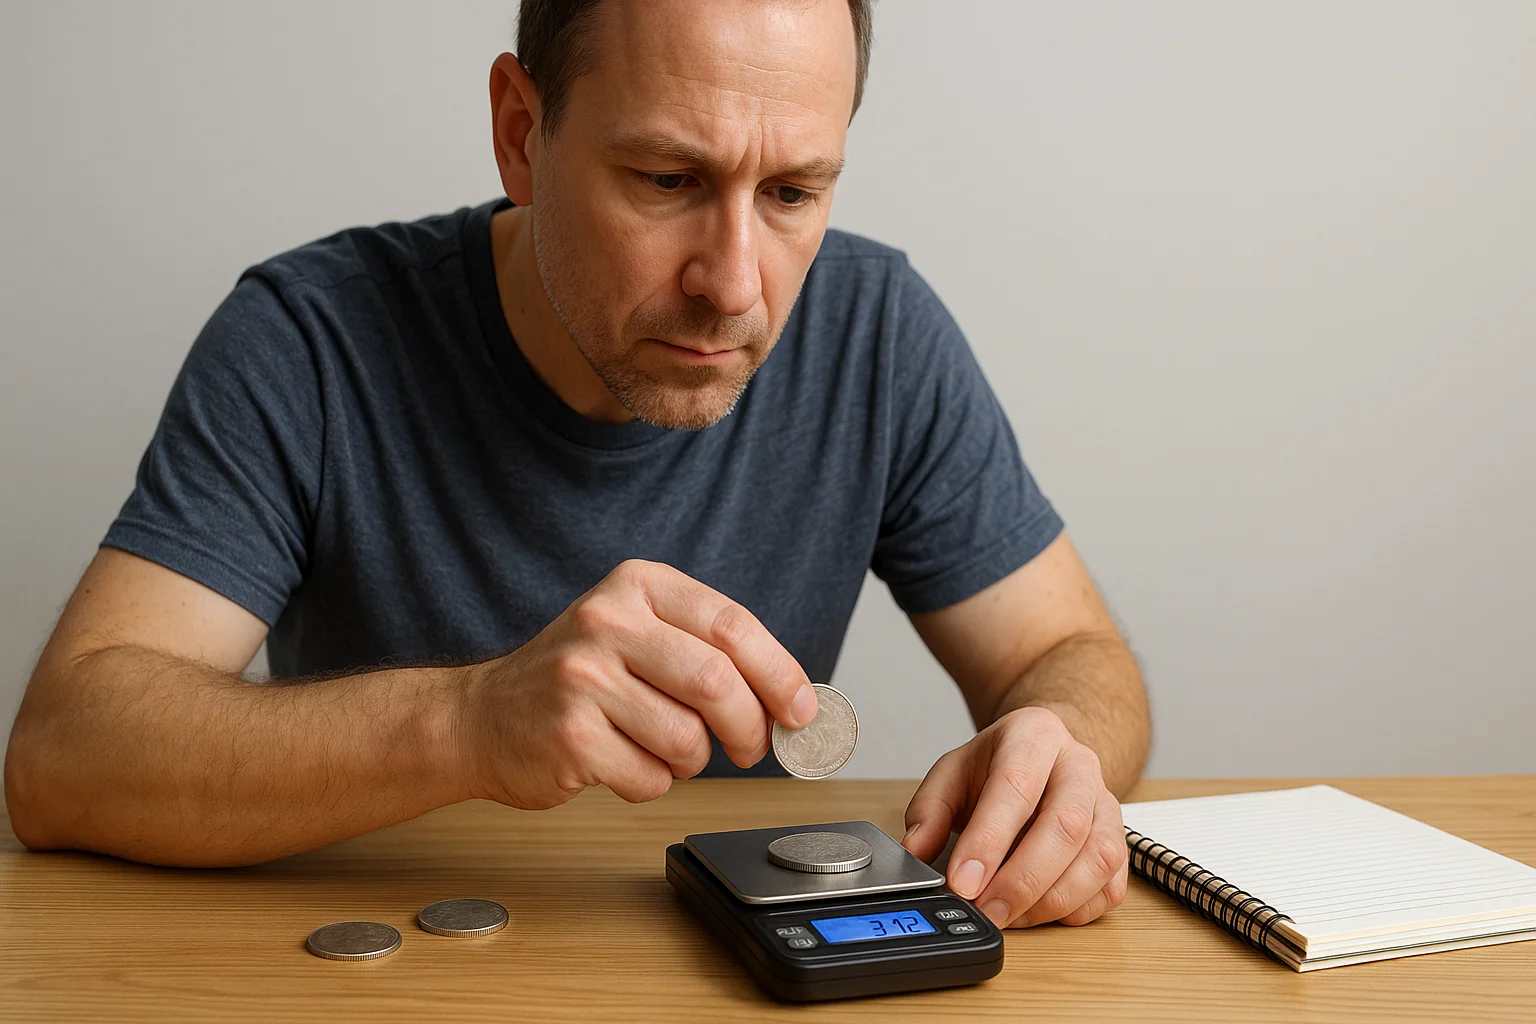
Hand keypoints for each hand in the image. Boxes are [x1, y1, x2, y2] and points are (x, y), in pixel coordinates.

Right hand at [461, 559, 816, 808]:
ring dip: (692, 761)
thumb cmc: (577, 678)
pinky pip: (650, 777)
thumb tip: (792, 702)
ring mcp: (583, 678)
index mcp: (637, 585)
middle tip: (752, 749)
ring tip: (663, 749)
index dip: (780, 673)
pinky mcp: (569, 737)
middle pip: (718, 681)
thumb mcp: (637, 632)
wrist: (479, 717)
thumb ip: (708, 651)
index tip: (802, 711)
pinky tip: (621, 761)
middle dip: (750, 728)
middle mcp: (607, 621)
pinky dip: (652, 783)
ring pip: (687, 738)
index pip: (731, 625)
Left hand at [901, 706, 1128, 928]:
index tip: (964, 881)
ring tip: (1010, 915)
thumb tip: (916, 855)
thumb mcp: (953, 772)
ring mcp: (1107, 804)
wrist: (1045, 754)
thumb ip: (929, 811)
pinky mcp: (1120, 842)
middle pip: (1066, 826)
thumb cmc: (999, 765)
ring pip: (1098, 858)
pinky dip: (1077, 909)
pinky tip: (1041, 911)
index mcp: (1034, 735)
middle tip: (987, 910)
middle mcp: (1080, 766)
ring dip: (1052, 900)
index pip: (1015, 786)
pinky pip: (1112, 885)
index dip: (989, 840)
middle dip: (1023, 880)